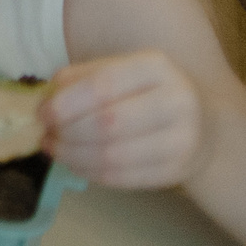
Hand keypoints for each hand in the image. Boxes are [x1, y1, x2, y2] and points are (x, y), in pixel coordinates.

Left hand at [41, 50, 206, 188]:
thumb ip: (80, 78)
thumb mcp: (119, 71)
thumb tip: (46, 100)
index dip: (65, 103)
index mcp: (156, 67)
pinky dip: (91, 173)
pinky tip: (76, 164)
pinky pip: (124, 178)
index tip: (41, 114)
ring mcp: (182, 140)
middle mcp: (176, 101)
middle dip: (67, 133)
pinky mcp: (177, 171)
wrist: (204, 124)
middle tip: (46, 136)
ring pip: (114, 156)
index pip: (103, 86)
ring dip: (74, 157)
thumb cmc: (145, 92)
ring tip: (55, 150)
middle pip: (107, 124)